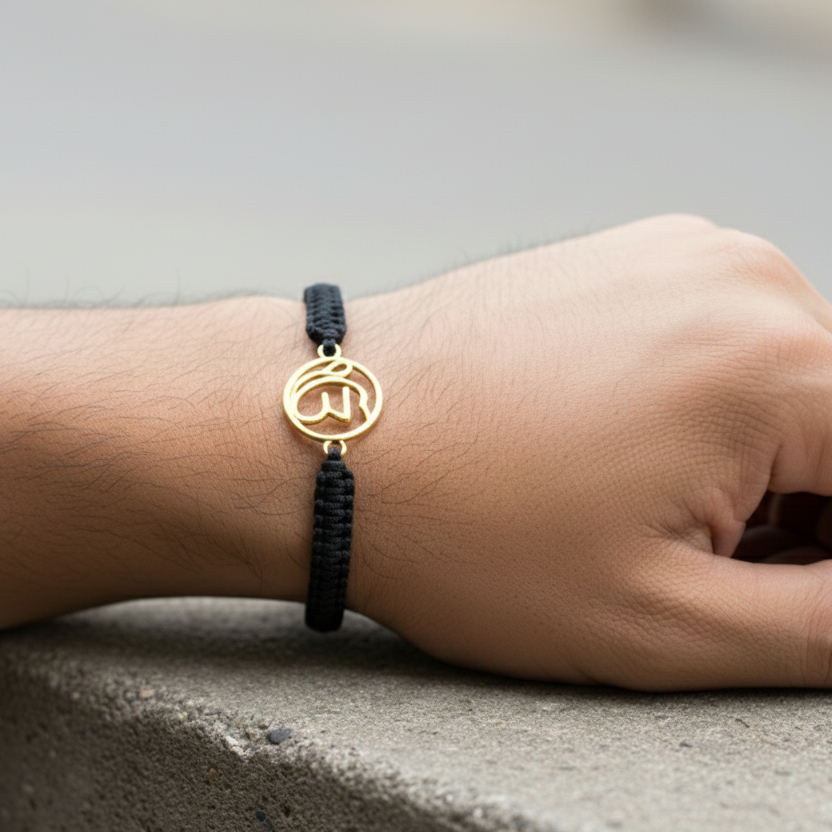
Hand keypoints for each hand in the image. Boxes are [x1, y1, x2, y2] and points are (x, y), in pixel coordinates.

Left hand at [347, 215, 831, 689]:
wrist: (330, 438)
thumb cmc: (468, 533)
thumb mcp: (665, 623)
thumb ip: (828, 622)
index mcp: (776, 363)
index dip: (829, 556)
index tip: (758, 585)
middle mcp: (741, 278)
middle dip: (805, 510)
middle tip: (692, 561)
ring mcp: (679, 253)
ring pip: (785, 381)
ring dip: (754, 459)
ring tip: (637, 506)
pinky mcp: (628, 257)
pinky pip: (720, 338)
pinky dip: (705, 405)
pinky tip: (614, 448)